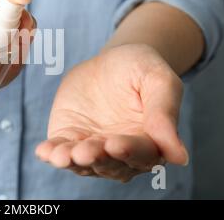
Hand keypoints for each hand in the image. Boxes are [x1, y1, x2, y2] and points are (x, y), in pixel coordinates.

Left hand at [36, 44, 188, 181]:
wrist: (109, 60)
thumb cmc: (139, 68)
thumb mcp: (157, 80)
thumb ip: (165, 113)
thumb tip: (179, 157)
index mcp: (150, 142)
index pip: (142, 153)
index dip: (130, 150)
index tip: (117, 143)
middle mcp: (120, 153)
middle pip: (109, 163)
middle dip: (97, 157)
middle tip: (86, 151)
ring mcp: (92, 148)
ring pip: (82, 162)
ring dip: (71, 160)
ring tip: (61, 155)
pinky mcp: (69, 138)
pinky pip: (60, 150)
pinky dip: (51, 153)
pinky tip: (43, 151)